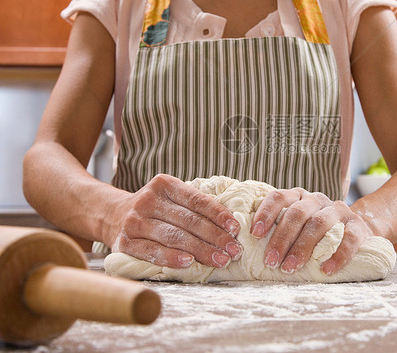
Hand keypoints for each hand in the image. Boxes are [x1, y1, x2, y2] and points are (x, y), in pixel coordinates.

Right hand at [109, 174, 242, 268]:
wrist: (110, 215)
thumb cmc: (154, 208)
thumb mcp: (170, 197)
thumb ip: (194, 205)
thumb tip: (230, 224)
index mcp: (164, 184)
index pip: (197, 200)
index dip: (219, 214)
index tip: (236, 229)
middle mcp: (148, 200)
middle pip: (189, 221)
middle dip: (216, 237)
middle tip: (234, 251)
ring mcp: (134, 222)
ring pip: (174, 237)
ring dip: (201, 250)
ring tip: (220, 260)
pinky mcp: (124, 243)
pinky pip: (152, 252)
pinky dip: (172, 258)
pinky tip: (189, 263)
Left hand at [250, 188, 370, 274]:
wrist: (357, 230)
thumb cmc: (315, 231)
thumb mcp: (297, 224)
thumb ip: (278, 228)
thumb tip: (246, 244)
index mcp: (299, 196)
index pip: (279, 197)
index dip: (265, 213)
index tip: (254, 233)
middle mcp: (317, 199)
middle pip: (296, 213)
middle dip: (281, 238)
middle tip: (270, 261)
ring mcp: (338, 211)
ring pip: (318, 224)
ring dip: (302, 248)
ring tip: (290, 268)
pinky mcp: (357, 226)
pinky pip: (348, 239)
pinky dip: (337, 255)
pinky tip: (325, 270)